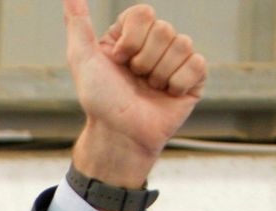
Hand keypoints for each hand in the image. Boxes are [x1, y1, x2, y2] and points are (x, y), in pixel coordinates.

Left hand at [63, 1, 206, 191]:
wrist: (120, 134)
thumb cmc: (100, 100)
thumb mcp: (83, 60)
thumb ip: (78, 24)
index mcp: (131, 35)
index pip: (143, 13)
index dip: (130, 39)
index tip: (118, 59)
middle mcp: (155, 43)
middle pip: (164, 29)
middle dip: (144, 60)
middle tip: (134, 79)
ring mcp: (176, 59)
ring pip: (182, 44)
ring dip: (159, 73)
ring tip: (149, 88)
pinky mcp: (194, 77)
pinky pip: (197, 63)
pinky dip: (177, 82)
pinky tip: (167, 94)